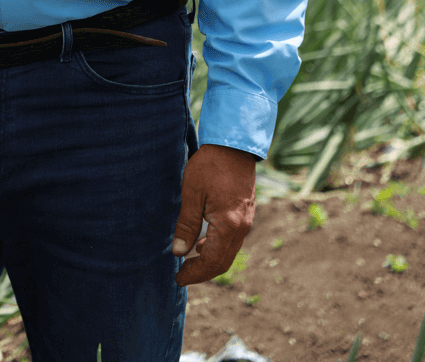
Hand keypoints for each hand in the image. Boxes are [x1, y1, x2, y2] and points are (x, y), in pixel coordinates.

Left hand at [171, 143, 255, 285]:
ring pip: (229, 252)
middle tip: (182, 274)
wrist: (234, 145)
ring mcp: (246, 221)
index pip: (212, 262)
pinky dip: (218, 248)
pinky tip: (203, 242)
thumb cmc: (210, 165)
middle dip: (202, 272)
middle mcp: (241, 228)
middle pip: (223, 262)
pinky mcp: (246, 214)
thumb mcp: (192, 193)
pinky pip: (233, 240)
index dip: (195, 274)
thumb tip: (178, 252)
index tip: (178, 278)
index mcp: (228, 225)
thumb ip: (186, 224)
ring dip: (210, 261)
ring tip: (189, 260)